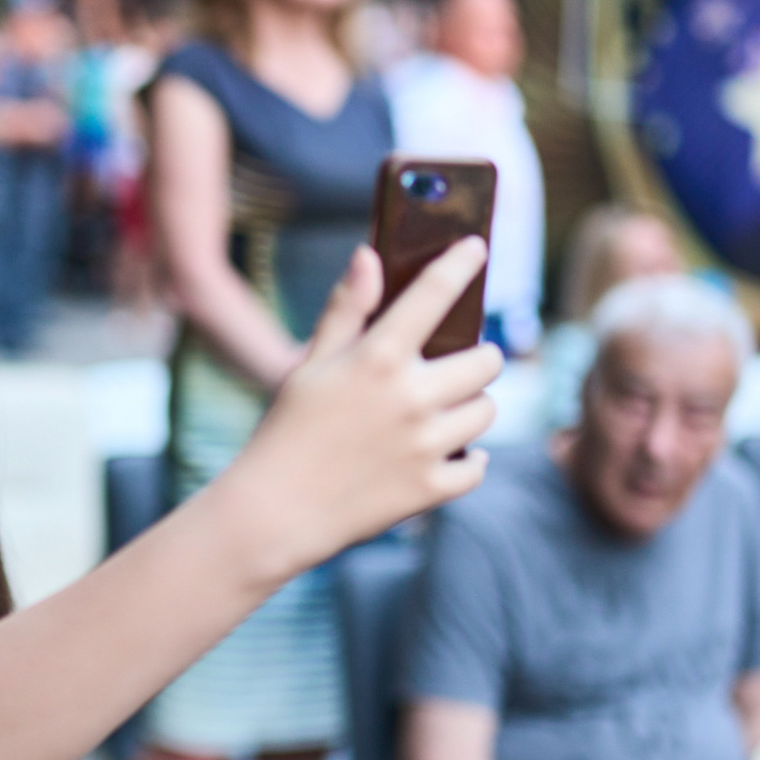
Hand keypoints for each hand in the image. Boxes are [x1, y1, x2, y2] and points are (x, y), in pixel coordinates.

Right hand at [218, 241, 500, 579]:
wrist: (273, 511)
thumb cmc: (288, 430)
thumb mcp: (309, 365)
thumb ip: (345, 310)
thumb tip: (369, 255)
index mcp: (378, 359)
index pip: (434, 294)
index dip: (460, 264)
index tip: (476, 248)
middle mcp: (411, 398)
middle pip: (486, 361)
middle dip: (479, 356)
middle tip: (459, 362)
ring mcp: (425, 446)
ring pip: (486, 411)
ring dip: (472, 406)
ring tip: (444, 411)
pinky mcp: (430, 489)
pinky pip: (477, 466)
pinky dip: (469, 460)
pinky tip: (449, 452)